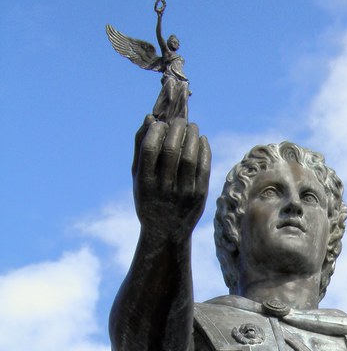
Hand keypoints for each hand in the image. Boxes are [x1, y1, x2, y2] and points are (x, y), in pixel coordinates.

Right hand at [132, 116, 210, 240]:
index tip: (161, 124)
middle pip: (171, 149)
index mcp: (145, 182)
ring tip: (192, 127)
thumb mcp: (138, 177)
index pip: (150, 148)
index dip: (157, 130)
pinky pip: (204, 167)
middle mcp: (164, 187)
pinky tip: (201, 140)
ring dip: (192, 136)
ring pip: (190, 156)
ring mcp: (183, 192)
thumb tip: (150, 118)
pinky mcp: (200, 195)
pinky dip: (204, 149)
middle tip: (179, 121)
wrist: (166, 231)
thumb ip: (140, 147)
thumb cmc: (149, 197)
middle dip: (176, 128)